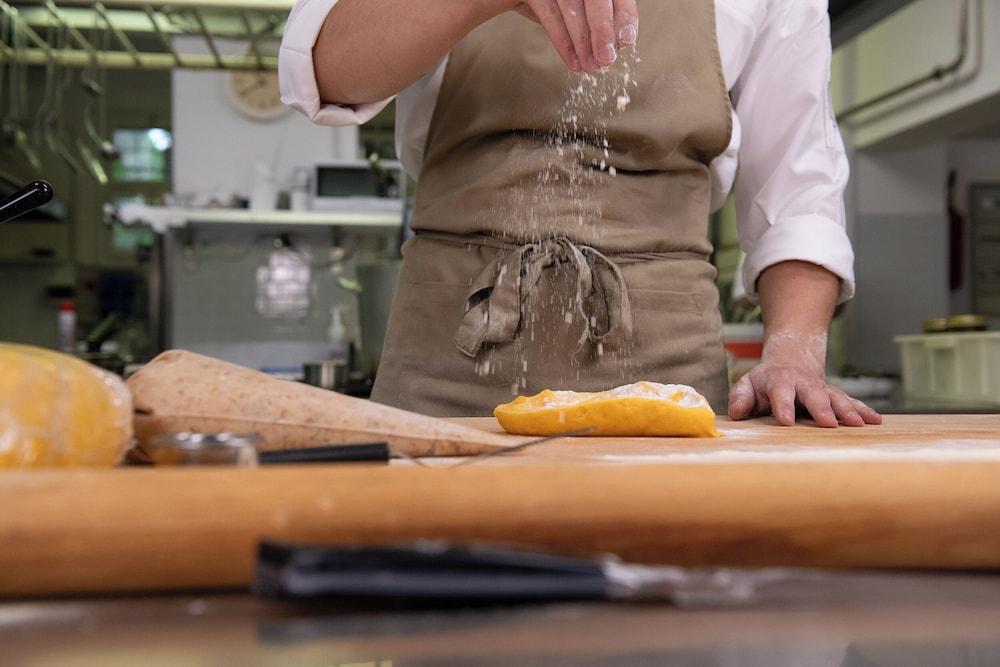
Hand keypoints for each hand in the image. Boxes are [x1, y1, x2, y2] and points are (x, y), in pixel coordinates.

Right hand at [511, 0, 638, 72]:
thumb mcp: (570, 5)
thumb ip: (589, 17)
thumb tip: (614, 44)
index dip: (623, 13)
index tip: (627, 40)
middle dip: (603, 29)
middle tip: (607, 59)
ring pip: (572, 5)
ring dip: (583, 41)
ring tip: (591, 67)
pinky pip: (549, 13)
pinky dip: (563, 41)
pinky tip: (573, 61)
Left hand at [728, 358, 883, 427]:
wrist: (788, 366)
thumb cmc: (763, 384)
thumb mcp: (747, 386)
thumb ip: (740, 398)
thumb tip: (737, 412)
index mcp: (779, 380)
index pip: (780, 393)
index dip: (783, 406)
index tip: (786, 421)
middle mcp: (804, 383)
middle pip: (814, 395)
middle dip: (821, 409)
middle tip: (829, 424)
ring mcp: (822, 389)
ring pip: (836, 398)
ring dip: (848, 411)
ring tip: (858, 425)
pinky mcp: (835, 396)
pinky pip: (851, 402)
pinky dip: (864, 410)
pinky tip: (876, 421)